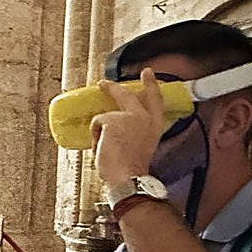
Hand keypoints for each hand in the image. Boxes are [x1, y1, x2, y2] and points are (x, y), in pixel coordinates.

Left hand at [90, 68, 164, 183]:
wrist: (128, 177)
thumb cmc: (131, 170)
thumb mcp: (139, 146)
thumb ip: (132, 132)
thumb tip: (114, 127)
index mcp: (154, 125)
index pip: (156, 100)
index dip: (151, 86)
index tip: (148, 74)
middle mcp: (144, 117)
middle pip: (127, 95)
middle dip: (113, 88)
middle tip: (103, 84)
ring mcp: (129, 116)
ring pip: (104, 116)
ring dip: (100, 132)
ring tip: (104, 148)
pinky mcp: (112, 119)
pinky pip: (96, 123)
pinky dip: (94, 136)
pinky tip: (102, 147)